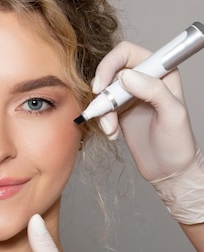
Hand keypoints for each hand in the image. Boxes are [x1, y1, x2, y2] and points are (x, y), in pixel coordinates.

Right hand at [93, 41, 196, 181]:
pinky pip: (101, 108)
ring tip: (110, 129)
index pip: (128, 53)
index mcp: (162, 72)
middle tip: (101, 109)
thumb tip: (125, 76)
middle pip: (110, 70)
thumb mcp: (173, 114)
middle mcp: (144, 80)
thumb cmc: (178, 144)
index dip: (111, 64)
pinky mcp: (119, 111)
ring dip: (102, 111)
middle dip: (102, 91)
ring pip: (103, 91)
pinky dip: (101, 121)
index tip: (102, 85)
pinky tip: (112, 134)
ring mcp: (130, 95)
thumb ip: (153, 91)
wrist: (169, 170)